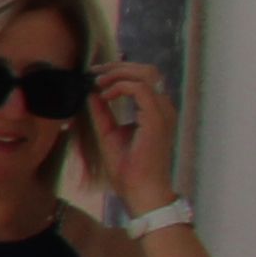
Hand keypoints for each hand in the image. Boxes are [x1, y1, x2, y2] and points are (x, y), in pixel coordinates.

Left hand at [96, 61, 184, 205]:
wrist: (140, 190)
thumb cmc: (128, 168)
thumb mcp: (108, 133)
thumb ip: (102, 112)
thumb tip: (92, 93)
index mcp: (155, 110)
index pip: (144, 77)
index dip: (119, 69)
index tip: (95, 74)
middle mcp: (163, 108)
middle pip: (147, 70)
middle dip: (118, 66)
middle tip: (94, 72)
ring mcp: (163, 112)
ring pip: (146, 74)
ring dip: (118, 74)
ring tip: (99, 84)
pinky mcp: (157, 119)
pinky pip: (141, 89)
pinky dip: (120, 87)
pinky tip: (105, 96)